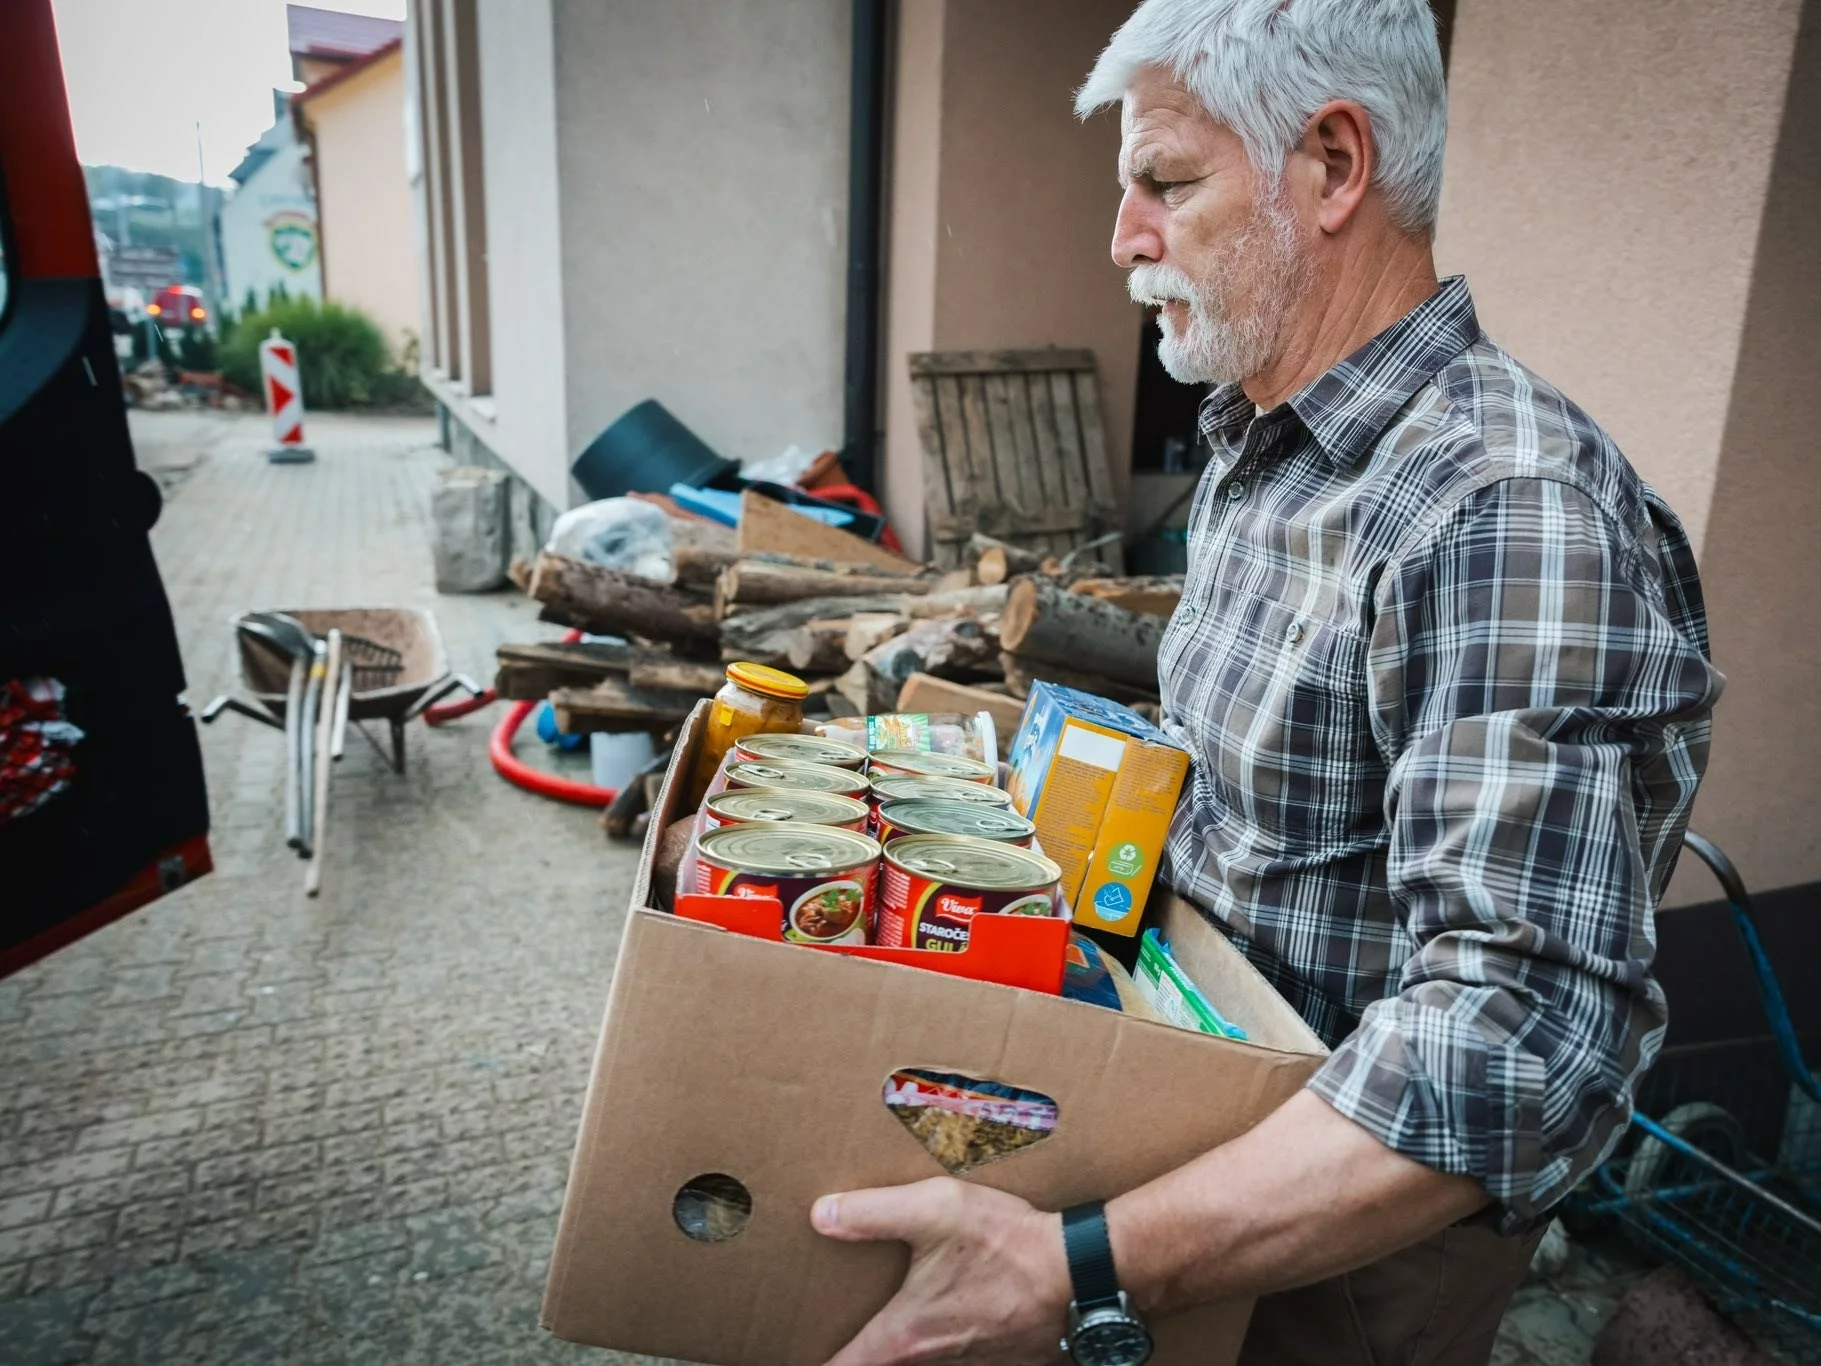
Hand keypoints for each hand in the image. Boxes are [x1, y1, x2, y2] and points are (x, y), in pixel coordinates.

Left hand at [813, 1176, 1071, 1364]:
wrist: (1083, 1273)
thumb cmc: (1009, 1246)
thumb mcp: (934, 1210)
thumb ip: (872, 1212)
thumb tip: (822, 1215)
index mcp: (906, 1335)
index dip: (820, 1364)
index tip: (799, 1352)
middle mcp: (934, 1362)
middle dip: (862, 1353)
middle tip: (844, 1334)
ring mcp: (971, 1365)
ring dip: (909, 1350)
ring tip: (903, 1321)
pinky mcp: (1001, 1358)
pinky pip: (962, 1359)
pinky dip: (948, 1346)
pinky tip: (957, 1311)